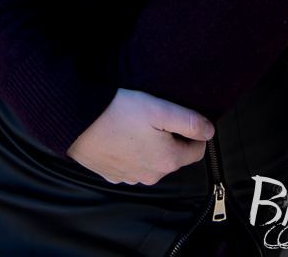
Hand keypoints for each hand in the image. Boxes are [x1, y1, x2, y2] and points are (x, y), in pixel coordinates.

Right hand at [66, 87, 213, 184]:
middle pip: (173, 156)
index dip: (194, 131)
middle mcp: (150, 175)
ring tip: (136, 122)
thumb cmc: (118, 112)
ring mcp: (130, 177)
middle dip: (170, 137)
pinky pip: (131, 163)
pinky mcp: (112, 174)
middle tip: (155, 116)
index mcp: (166, 161)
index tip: (182, 116)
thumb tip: (209, 131)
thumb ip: (189, 121)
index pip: (197, 151)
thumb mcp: (159, 109)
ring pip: (151, 160)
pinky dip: (131, 150)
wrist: (77, 120)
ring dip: (150, 144)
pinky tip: (121, 133)